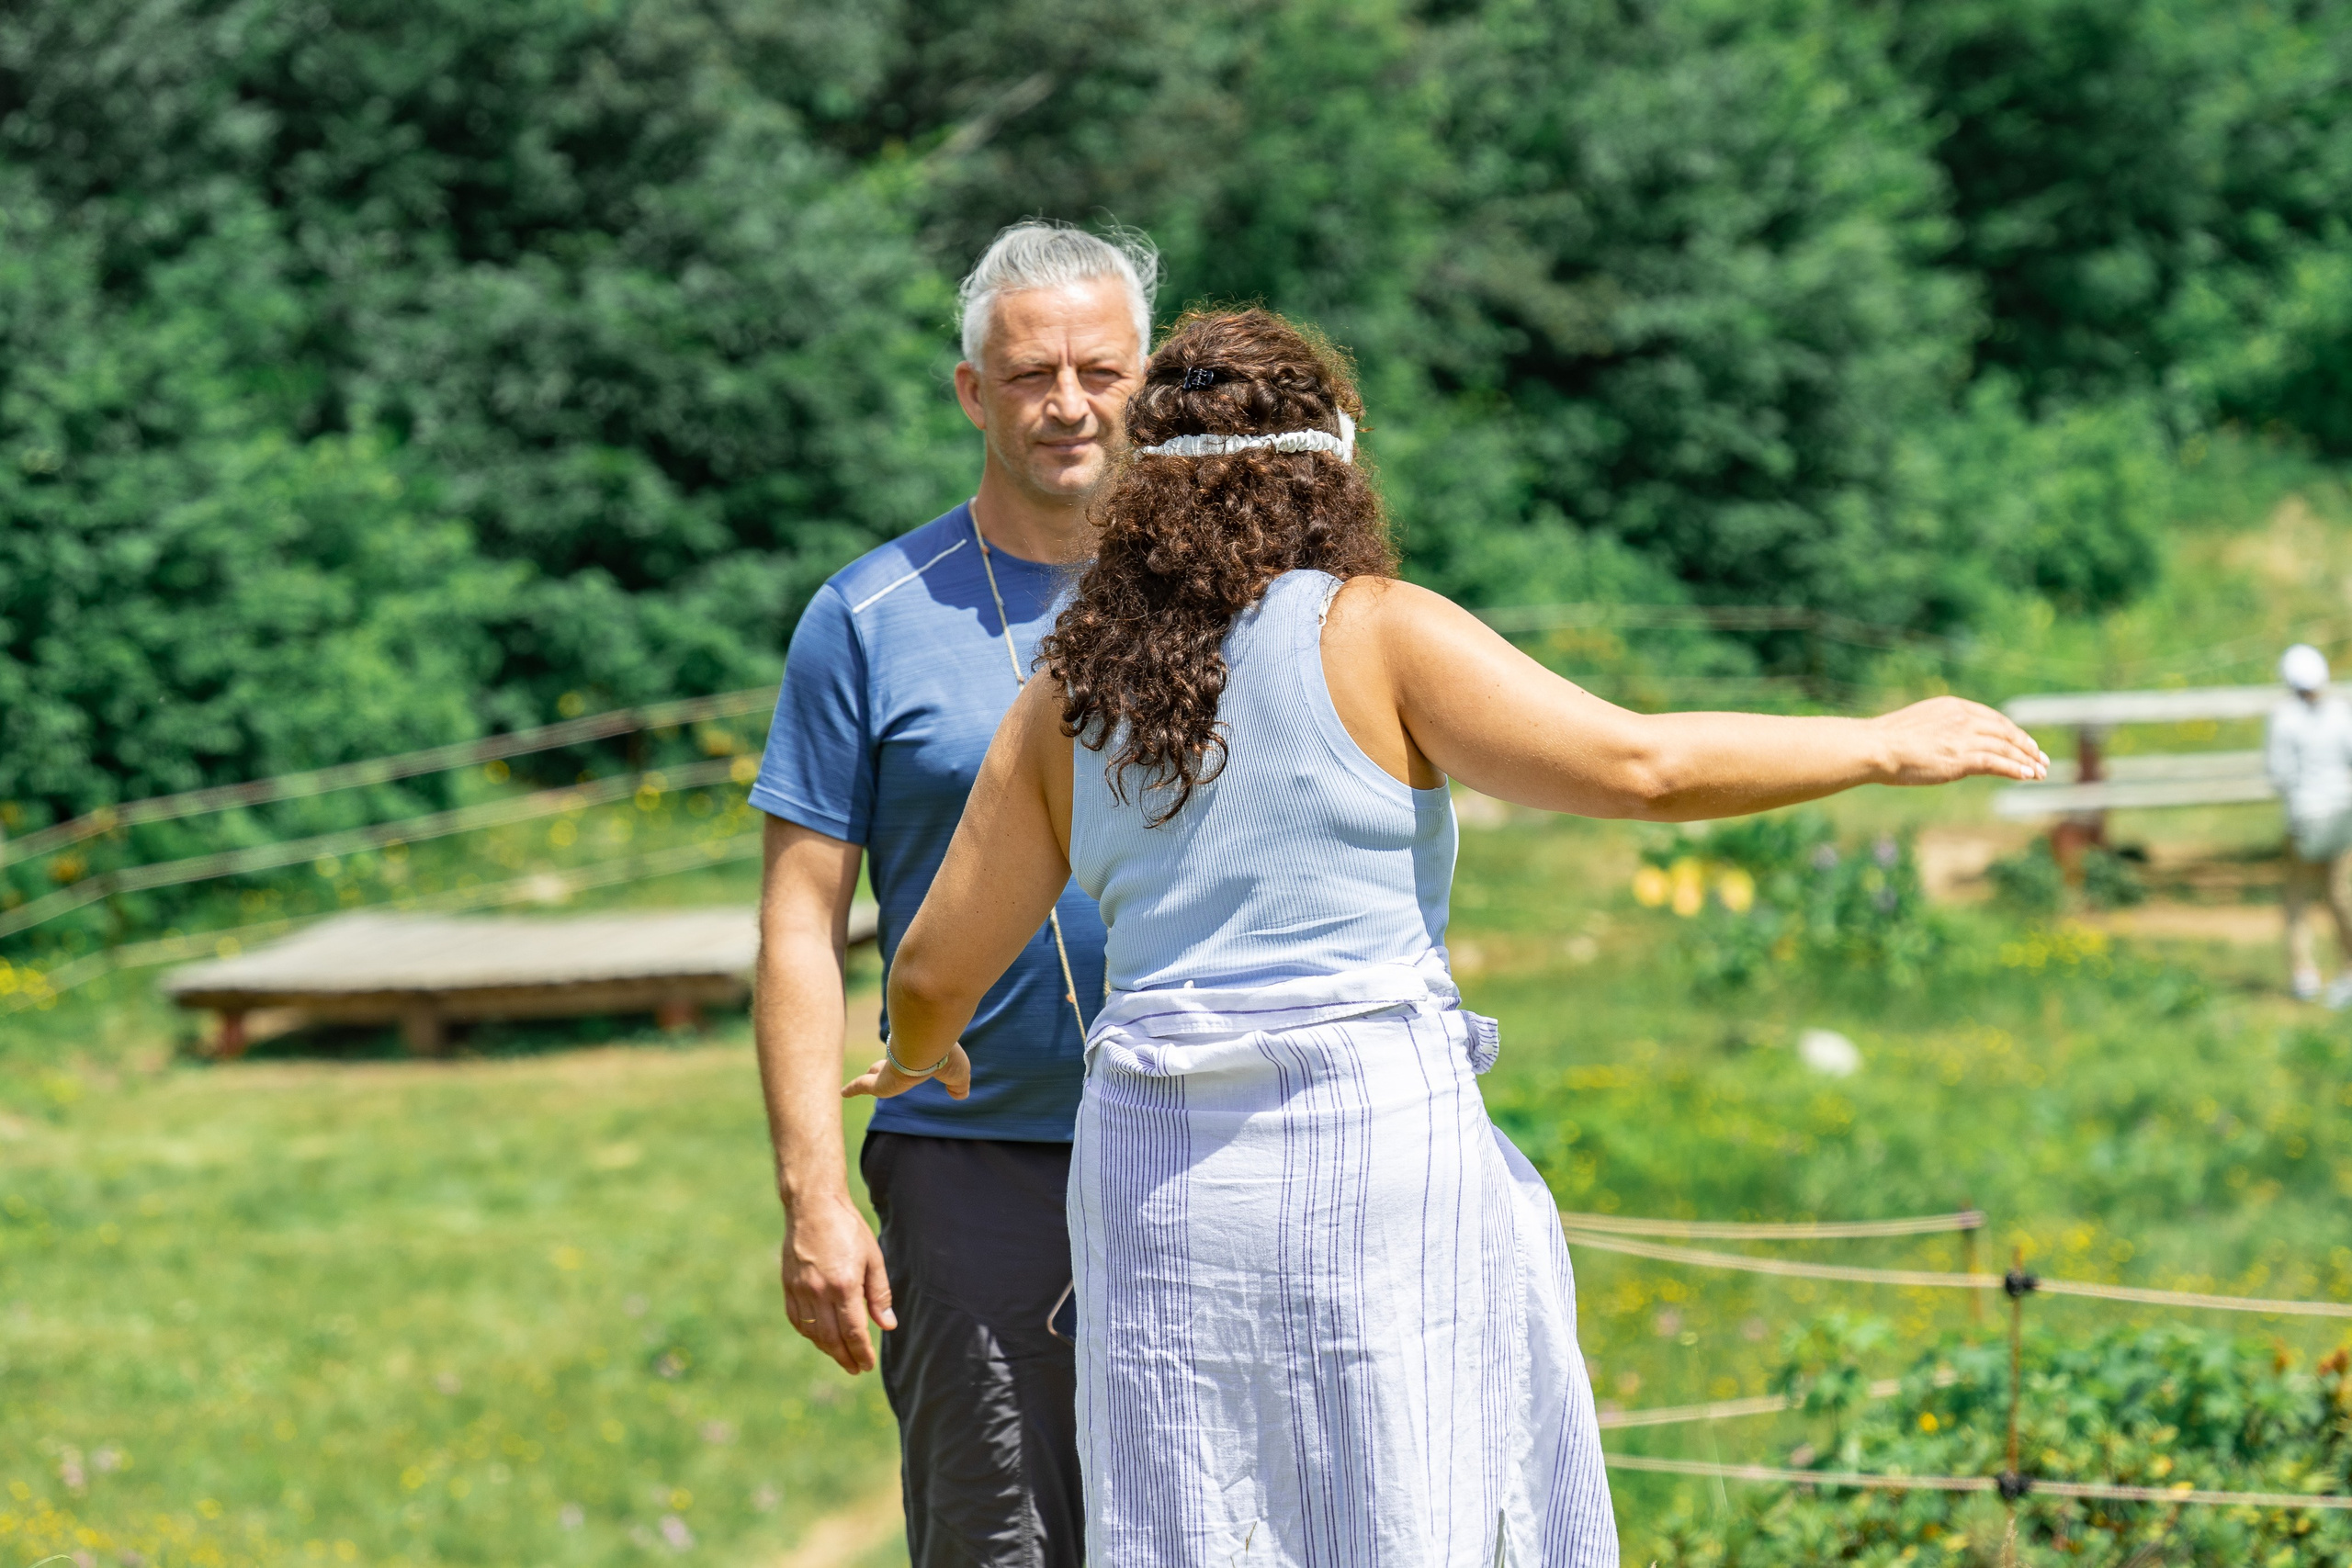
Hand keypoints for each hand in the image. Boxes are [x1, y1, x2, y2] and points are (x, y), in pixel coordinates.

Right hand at [781, 1190, 895, 1373]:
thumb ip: (879, 1294)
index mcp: (843, 1285)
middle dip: (845, 1358)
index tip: (867, 1365)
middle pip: (831, 1339)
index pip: (853, 1331)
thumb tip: (887, 1325)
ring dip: (827, 1349)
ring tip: (841, 1356)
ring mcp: (800, 1290)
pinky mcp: (788, 1285)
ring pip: (813, 1333)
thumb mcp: (873, 1258)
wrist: (813, 1206)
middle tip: (855, 1368)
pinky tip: (819, 1337)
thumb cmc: (848, 1228)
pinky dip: (809, 1334)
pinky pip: (796, 1320)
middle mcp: (818, 1292)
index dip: (861, 1352)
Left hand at [842, 1040, 971, 1100]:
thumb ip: (959, 1084)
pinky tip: (842, 1093)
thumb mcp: (958, 1073)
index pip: (909, 1060)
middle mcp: (900, 1059)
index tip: (900, 1064)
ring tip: (856, 1084)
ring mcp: (887, 1069)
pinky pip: (861, 1086)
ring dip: (868, 1078)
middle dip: (882, 1067)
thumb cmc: (945, 1056)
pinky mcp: (877, 1082)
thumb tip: (960, 1094)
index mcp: (919, 1056)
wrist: (927, 1045)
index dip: (905, 1062)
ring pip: (874, 1074)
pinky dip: (852, 1089)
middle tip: (874, 1069)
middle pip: (888, 1064)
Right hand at [1870, 696, 2048, 785]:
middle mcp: (1964, 718)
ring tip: (2040, 772)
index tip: (2025, 743)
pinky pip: (1998, 763)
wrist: (1877, 747)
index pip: (1993, 719)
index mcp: (1953, 706)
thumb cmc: (1888, 741)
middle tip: (2041, 759)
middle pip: (2005, 731)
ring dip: (2026, 761)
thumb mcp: (1920, 726)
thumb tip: (1950, 746)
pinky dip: (2016, 769)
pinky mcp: (1963, 757)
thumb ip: (1942, 731)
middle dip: (2026, 746)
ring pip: (2006, 748)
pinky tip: (2027, 776)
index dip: (2013, 732)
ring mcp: (1964, 737)